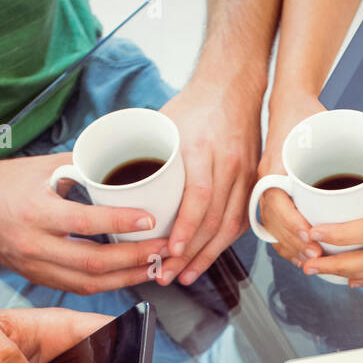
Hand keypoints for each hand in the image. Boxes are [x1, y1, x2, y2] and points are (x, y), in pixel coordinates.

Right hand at [0, 153, 169, 293]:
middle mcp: (33, 244)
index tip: (150, 219)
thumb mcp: (44, 165)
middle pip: (92, 263)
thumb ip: (83, 167)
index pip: (85, 221)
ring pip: (87, 284)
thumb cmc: (7, 179)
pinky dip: (106, 285)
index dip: (120, 223)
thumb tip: (125, 163)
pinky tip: (128, 276)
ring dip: (126, 278)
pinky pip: (75, 288)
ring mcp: (32, 266)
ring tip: (154, 268)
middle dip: (134, 259)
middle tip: (163, 249)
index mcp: (35, 211)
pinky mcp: (34, 278)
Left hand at [155, 77, 262, 285]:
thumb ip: (148, 155)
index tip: (169, 250)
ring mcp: (244, 175)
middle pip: (213, 219)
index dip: (186, 228)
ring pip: (228, 226)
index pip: (199, 196)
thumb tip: (111, 185)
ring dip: (205, 256)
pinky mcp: (251, 183)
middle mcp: (227, 164)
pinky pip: (239, 221)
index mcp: (201, 147)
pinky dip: (222, 244)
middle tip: (166, 273)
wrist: (232, 88)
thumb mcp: (165, 123)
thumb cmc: (193, 106)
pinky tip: (204, 259)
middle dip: (189, 254)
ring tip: (182, 275)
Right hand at [255, 92, 326, 267]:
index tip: (311, 235)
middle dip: (294, 244)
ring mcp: (268, 191)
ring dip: (291, 249)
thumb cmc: (307, 115)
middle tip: (318, 256)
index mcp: (274, 167)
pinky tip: (304, 256)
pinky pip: (275, 227)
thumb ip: (345, 142)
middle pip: (273, 223)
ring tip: (314, 262)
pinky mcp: (276, 198)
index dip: (291, 223)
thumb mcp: (323, 124)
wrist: (290, 105)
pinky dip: (288, 245)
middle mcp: (266, 182)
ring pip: (273, 230)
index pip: (274, 202)